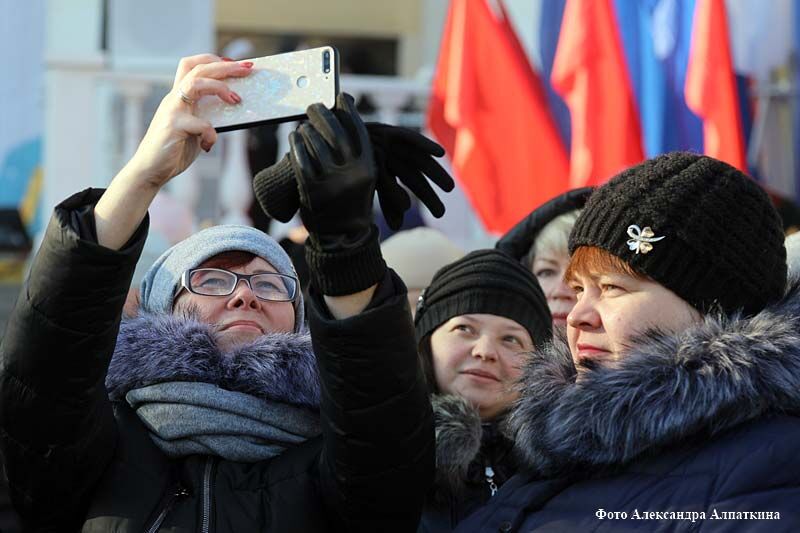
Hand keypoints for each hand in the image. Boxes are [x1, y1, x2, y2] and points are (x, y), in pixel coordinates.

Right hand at [126, 54, 252, 188]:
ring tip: (237, 100)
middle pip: (199, 69)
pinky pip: (202, 124)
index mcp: (178, 97)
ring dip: (220, 87)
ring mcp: (172, 110)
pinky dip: (211, 135)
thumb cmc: (175, 149)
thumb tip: (234, 107)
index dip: (212, 60)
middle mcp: (174, 99)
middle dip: (226, 66)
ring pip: (196, 83)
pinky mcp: (173, 126)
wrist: (149, 170)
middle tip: (248, 67)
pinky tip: (207, 146)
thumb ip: (206, 116)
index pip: (191, 65)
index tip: (233, 62)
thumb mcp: (194, 128)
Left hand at [253, 123, 453, 228]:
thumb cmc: (351, 199)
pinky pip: (300, 158)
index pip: (357, 128)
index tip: (341, 96)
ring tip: (304, 127)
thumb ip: (355, 151)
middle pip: (333, 131)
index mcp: (368, 166)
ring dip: (306, 129)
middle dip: (322, 113)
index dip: (348, 109)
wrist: (343, 236)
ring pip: (314, 141)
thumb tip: (342, 117)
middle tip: (314, 106)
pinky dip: (296, 144)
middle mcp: (351, 172)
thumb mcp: (362, 175)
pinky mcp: (310, 188)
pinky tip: (295, 139)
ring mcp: (330, 180)